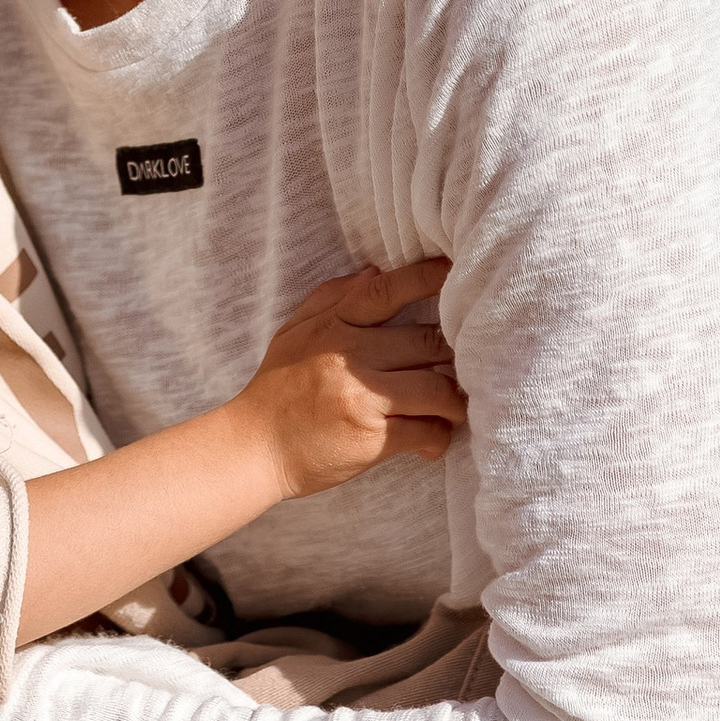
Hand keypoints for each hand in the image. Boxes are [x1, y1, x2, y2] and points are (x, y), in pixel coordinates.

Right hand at [235, 258, 464, 503]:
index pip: (388, 291)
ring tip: (453, 407)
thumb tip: (374, 271)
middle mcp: (350, 355)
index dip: (427, 277)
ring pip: (437, 388)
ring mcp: (362, 397)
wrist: (253, 449)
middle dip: (454, 354)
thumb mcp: (293, 333)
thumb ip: (331, 297)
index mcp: (334, 326)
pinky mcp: (372, 438)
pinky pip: (426, 430)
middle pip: (428, 342)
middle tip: (466, 364)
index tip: (456, 272)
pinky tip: (433, 440)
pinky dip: (439, 437)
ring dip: (455, 400)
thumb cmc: (276, 390)